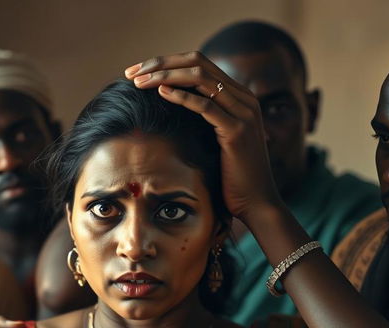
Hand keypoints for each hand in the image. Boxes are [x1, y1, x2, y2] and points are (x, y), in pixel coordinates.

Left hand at [124, 52, 283, 225]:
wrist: (256, 203)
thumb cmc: (232, 179)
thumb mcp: (217, 143)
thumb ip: (204, 122)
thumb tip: (171, 114)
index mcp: (239, 97)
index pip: (199, 64)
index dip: (166, 63)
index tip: (138, 71)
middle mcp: (244, 98)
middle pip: (197, 63)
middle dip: (160, 63)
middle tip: (131, 72)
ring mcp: (243, 113)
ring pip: (199, 78)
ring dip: (165, 76)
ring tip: (138, 82)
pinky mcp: (237, 131)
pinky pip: (205, 106)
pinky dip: (181, 97)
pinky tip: (160, 93)